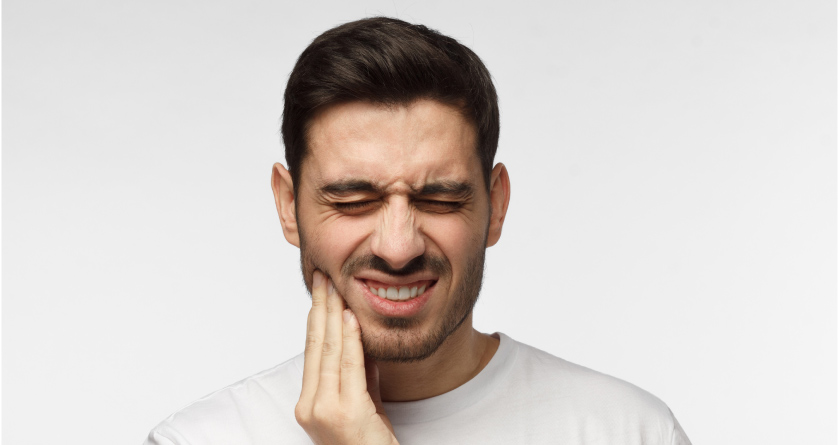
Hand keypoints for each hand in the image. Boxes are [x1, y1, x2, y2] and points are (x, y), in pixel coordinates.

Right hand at [295, 270, 398, 444]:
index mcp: (310, 403)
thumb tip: (361, 337)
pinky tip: (350, 317)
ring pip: (329, 352)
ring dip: (333, 314)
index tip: (321, 290)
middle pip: (316, 346)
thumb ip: (360, 373)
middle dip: (320, 307)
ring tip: (334, 286)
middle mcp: (310, 406)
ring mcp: (324, 411)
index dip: (317, 317)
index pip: (312, 350)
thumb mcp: (365, 402)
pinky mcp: (345, 414)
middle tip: (322, 276)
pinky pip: (348, 367)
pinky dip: (350, 339)